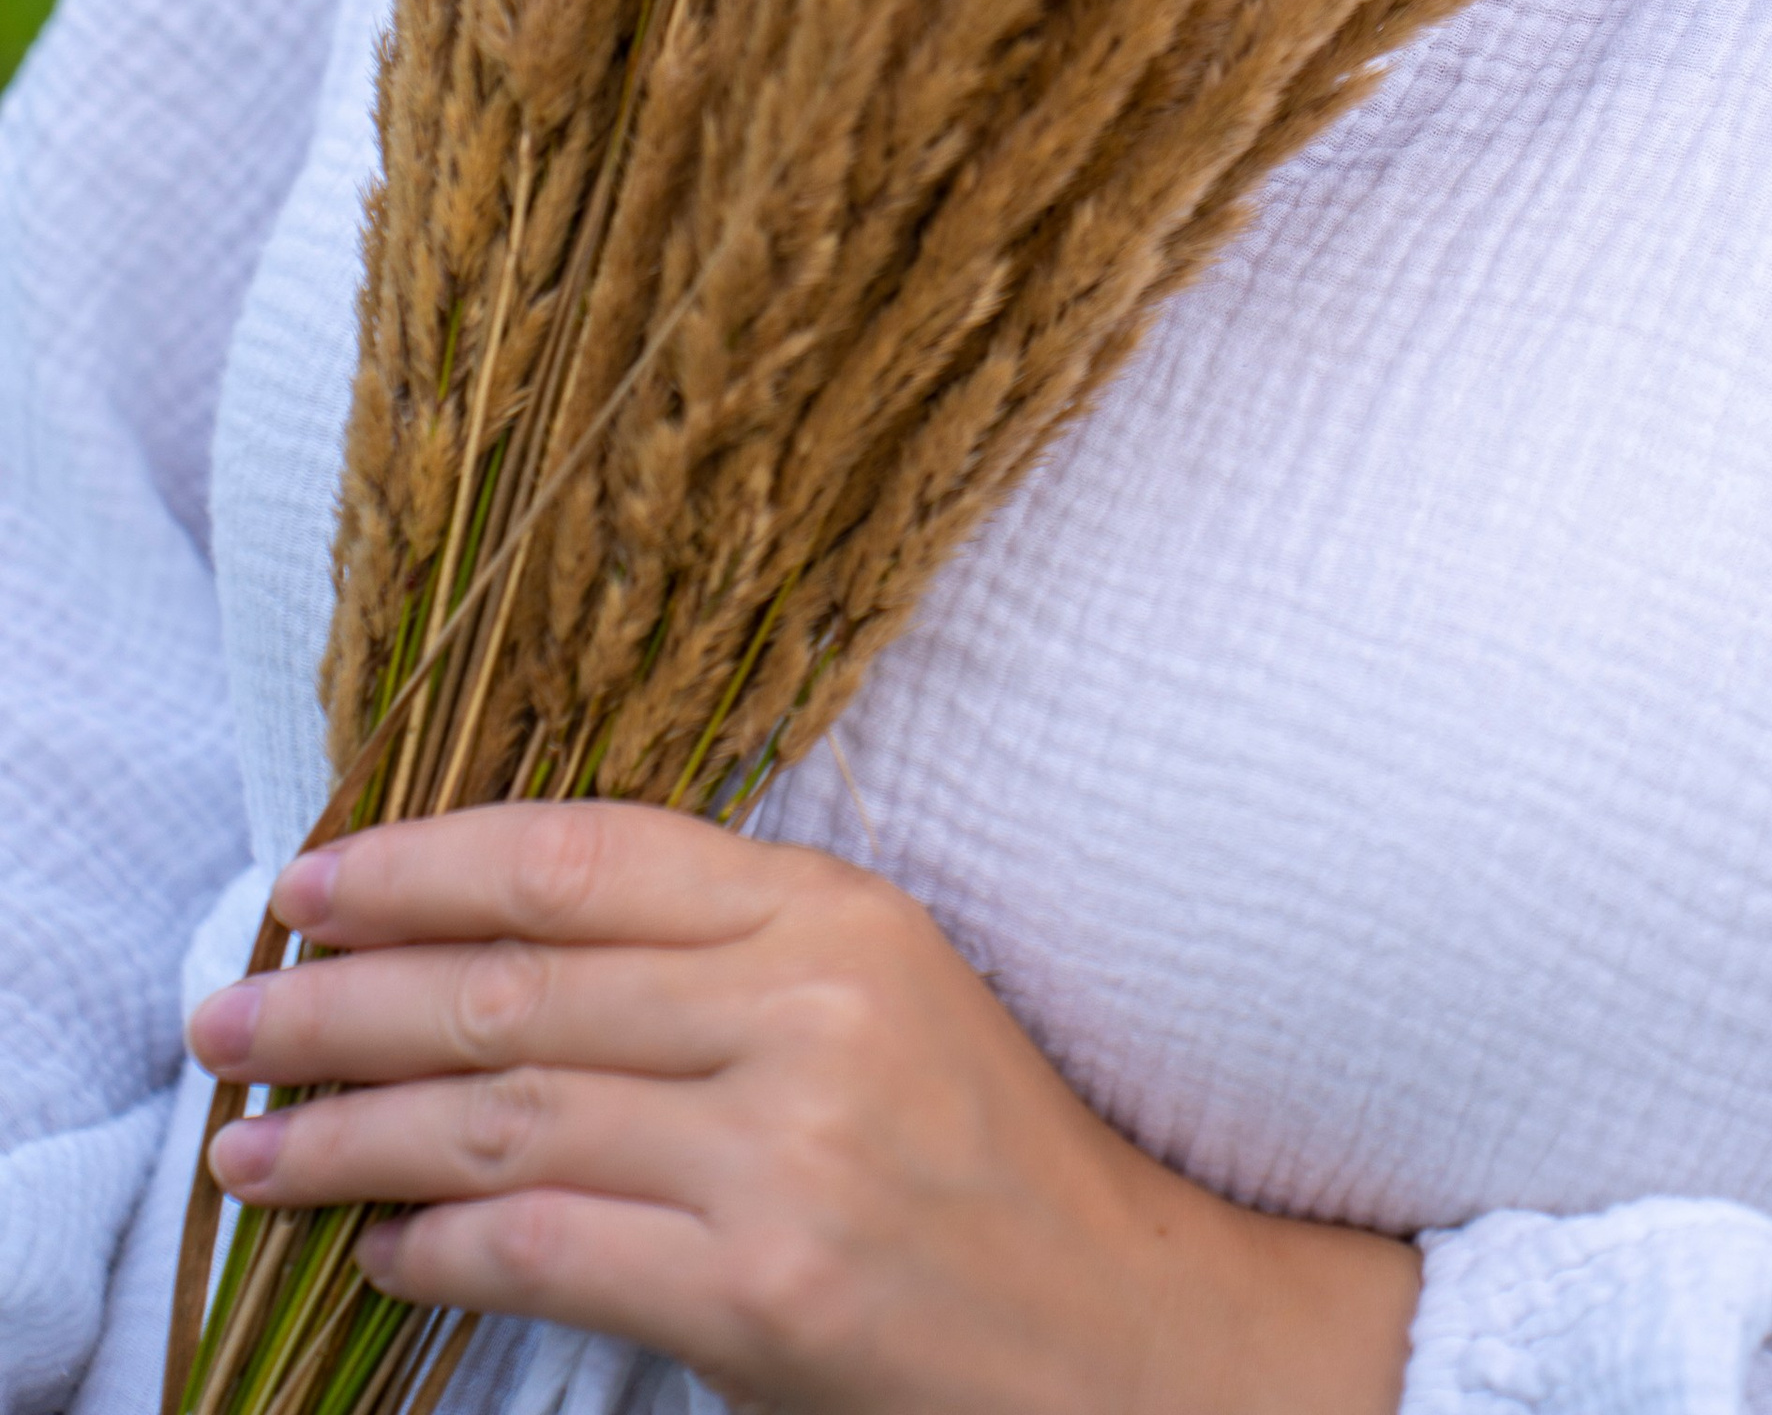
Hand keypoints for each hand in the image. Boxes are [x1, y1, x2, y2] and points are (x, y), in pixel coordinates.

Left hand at [187, 804, 1418, 1414]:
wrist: (1131, 1331)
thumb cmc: (988, 1164)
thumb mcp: (881, 999)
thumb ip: (722, 957)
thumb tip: (498, 947)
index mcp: (838, 909)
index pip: (586, 853)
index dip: (427, 859)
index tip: (309, 883)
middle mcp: (812, 1006)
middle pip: (521, 978)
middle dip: (345, 999)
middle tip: (227, 1013)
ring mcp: (790, 1148)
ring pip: (509, 1114)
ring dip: (351, 1139)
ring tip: (250, 1152)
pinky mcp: (768, 1288)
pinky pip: (548, 1251)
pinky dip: (436, 1256)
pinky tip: (373, 1255)